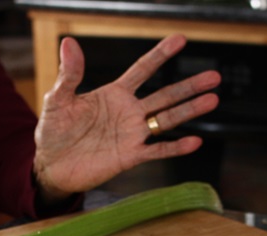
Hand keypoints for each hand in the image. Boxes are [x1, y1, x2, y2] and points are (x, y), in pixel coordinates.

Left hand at [33, 34, 221, 199]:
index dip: (161, 55)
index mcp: (114, 94)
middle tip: (214, 77)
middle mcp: (129, 112)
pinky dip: (175, 147)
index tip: (181, 39)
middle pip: (165, 95)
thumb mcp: (57, 99)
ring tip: (213, 100)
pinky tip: (194, 141)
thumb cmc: (54, 131)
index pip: (142, 70)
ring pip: (167, 120)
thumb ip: (69, 74)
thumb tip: (69, 43)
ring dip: (190, 110)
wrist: (52, 165)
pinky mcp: (130, 156)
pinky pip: (157, 151)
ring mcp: (132, 134)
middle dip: (189, 86)